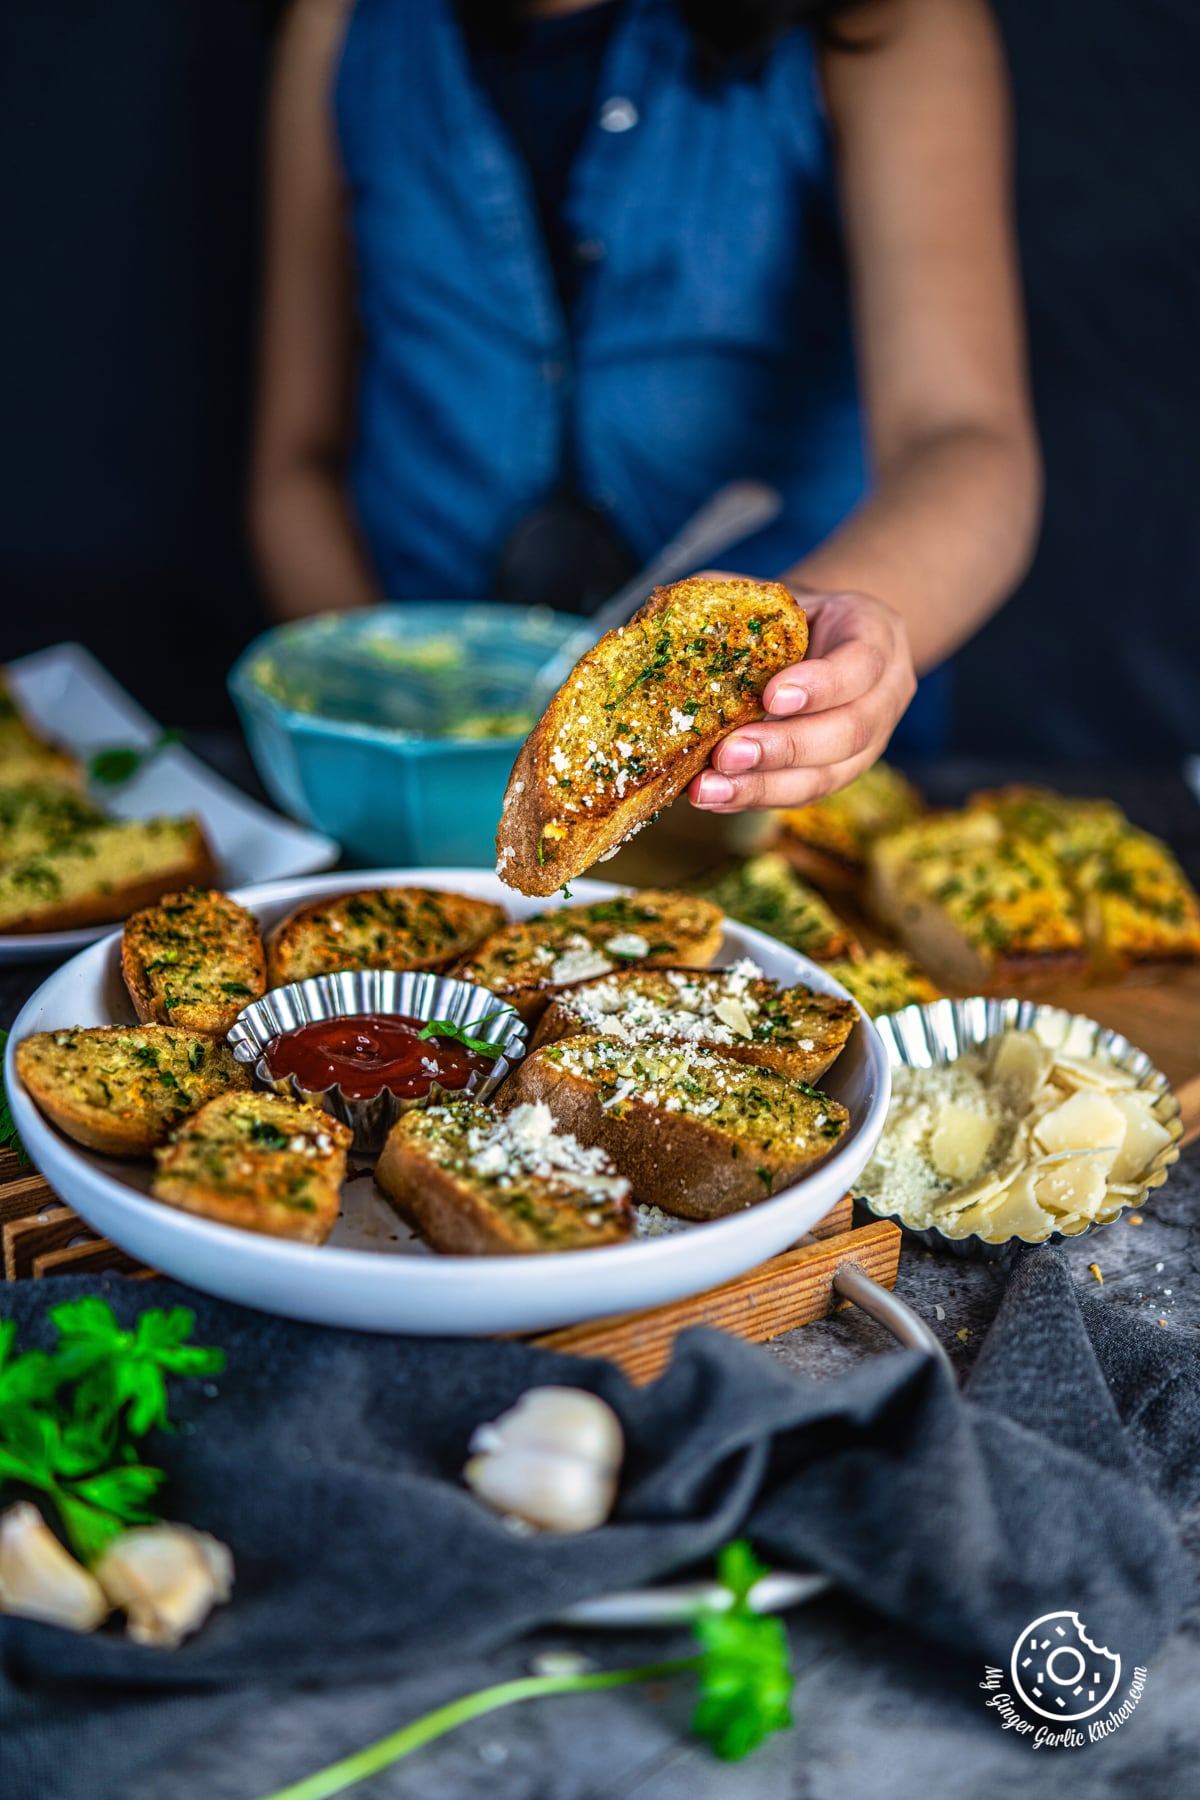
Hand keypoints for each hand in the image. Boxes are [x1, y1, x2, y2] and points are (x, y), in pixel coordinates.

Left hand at [688, 588, 916, 811]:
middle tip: (728, 753)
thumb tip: (659, 624)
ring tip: (708, 789)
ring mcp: (867, 744)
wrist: (820, 642)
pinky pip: (801, 794)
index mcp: (875, 636)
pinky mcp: (837, 775)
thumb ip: (729, 601)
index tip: (770, 696)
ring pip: (827, 776)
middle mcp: (883, 696)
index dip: (819, 685)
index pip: (860, 664)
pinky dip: (754, 797)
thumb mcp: (769, 595)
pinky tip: (714, 796)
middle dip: (784, 747)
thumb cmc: (788, 616)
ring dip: (764, 786)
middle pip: (849, 732)